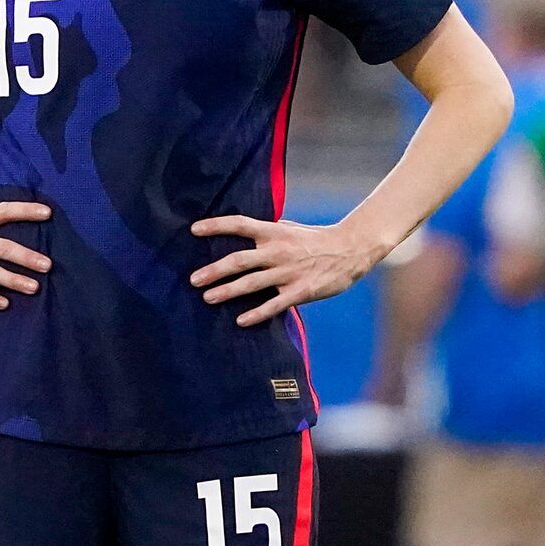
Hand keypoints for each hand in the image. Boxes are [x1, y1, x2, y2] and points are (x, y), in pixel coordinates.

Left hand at [190, 215, 371, 327]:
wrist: (351, 249)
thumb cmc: (317, 239)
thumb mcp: (291, 228)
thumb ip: (269, 230)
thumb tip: (246, 229)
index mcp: (274, 232)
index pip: (239, 224)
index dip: (216, 226)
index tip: (194, 230)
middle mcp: (277, 251)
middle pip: (239, 260)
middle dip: (214, 270)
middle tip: (193, 279)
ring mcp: (288, 272)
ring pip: (252, 283)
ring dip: (227, 291)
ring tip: (207, 297)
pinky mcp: (300, 291)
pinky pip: (274, 305)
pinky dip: (257, 313)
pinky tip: (240, 321)